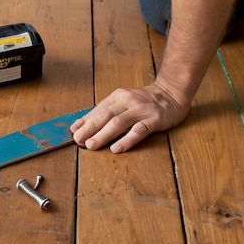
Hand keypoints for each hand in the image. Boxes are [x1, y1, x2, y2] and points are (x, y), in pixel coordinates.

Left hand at [70, 82, 190, 152]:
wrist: (171, 94)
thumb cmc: (144, 102)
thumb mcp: (124, 102)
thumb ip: (107, 112)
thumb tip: (85, 125)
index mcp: (117, 96)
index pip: (98, 110)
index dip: (84, 121)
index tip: (72, 132)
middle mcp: (127, 101)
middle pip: (105, 115)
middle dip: (89, 128)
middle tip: (78, 140)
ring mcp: (140, 110)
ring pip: (118, 123)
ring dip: (103, 135)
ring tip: (91, 145)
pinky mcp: (153, 120)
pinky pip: (138, 130)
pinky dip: (126, 139)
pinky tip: (117, 148)